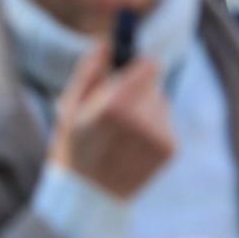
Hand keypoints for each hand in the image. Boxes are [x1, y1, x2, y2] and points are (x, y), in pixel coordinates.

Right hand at [47, 42, 173, 198]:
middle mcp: (142, 120)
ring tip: (121, 130)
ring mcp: (159, 136)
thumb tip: (105, 43)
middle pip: (152, 83)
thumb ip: (89, 71)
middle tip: (113, 108)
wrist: (89, 195)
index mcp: (115, 106)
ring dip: (144, 108)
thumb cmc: (73, 146)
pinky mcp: (169, 150)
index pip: (150, 65)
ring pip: (159, 102)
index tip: (125, 69)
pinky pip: (164, 121)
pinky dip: (151, 126)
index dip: (136, 64)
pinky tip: (131, 142)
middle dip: (135, 88)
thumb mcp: (68, 106)